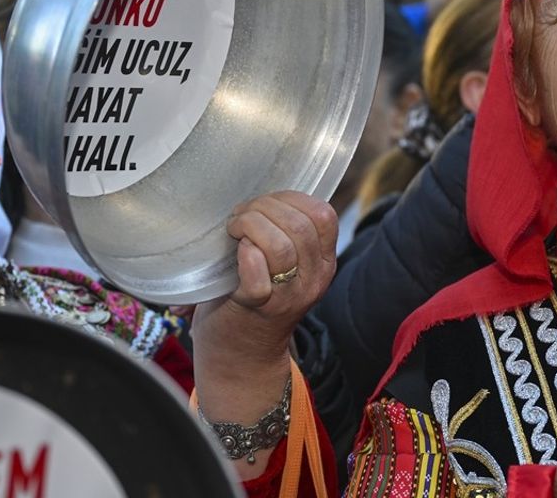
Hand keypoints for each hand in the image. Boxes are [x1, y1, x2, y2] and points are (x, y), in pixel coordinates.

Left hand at [190, 191, 337, 474]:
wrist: (241, 358)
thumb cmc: (253, 301)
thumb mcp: (286, 267)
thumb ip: (286, 236)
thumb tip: (263, 198)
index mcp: (323, 263)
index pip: (324, 215)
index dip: (290, 199)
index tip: (263, 206)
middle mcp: (314, 279)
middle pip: (301, 224)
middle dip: (263, 208)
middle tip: (239, 218)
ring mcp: (290, 295)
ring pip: (282, 244)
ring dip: (250, 225)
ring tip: (233, 231)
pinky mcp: (260, 307)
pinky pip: (258, 272)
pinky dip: (245, 254)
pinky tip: (235, 252)